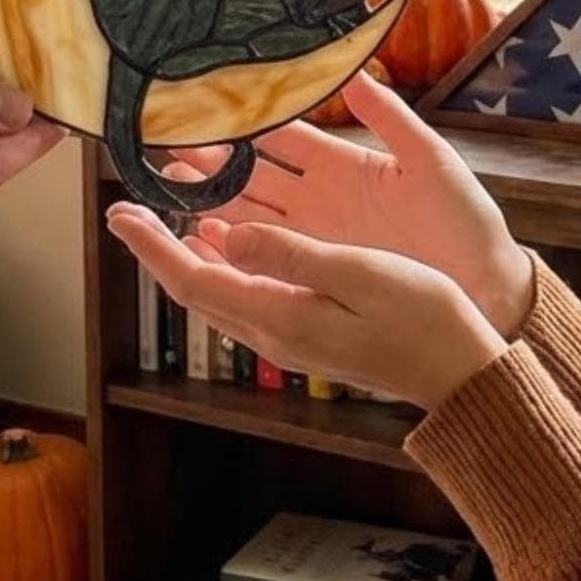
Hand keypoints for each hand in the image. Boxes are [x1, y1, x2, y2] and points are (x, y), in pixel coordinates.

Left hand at [106, 202, 507, 409]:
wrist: (462, 372)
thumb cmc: (422, 317)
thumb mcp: (357, 272)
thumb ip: (291, 255)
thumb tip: (225, 235)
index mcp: (279, 315)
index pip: (193, 278)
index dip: (151, 245)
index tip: (118, 211)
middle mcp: (275, 330)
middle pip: (195, 288)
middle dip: (157, 248)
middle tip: (131, 208)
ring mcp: (291, 337)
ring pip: (219, 294)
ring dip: (187, 255)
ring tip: (169, 217)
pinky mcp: (310, 333)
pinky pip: (246, 296)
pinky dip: (223, 266)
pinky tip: (229, 241)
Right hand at [172, 72, 536, 336]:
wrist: (486, 287)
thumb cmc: (464, 221)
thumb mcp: (430, 160)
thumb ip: (391, 117)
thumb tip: (356, 70)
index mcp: (344, 162)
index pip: (279, 134)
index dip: (241, 121)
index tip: (202, 105)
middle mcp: (319, 195)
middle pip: (250, 172)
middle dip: (208, 159)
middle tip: (165, 146)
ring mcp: (314, 233)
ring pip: (248, 210)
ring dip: (210, 200)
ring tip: (169, 188)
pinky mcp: (317, 267)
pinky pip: (265, 253)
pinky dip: (233, 245)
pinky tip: (202, 236)